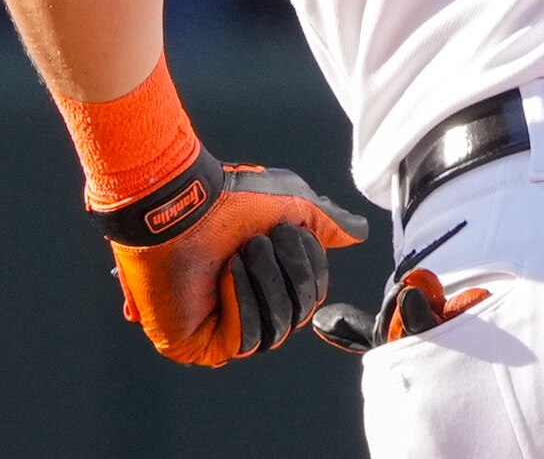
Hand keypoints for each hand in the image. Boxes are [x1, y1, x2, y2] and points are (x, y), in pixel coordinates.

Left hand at [99, 153, 370, 365]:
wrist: (185, 204)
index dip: (307, 267)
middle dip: (284, 274)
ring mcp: (223, 328)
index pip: (312, 296)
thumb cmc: (232, 198)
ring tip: (237, 256)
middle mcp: (249, 305)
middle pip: (299, 316)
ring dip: (262, 285)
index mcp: (269, 277)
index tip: (285, 231)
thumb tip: (358, 233)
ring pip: (276, 331)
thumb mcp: (294, 205)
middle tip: (256, 242)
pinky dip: (242, 303)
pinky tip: (226, 276)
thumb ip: (326, 224)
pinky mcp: (199, 345)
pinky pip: (244, 340)